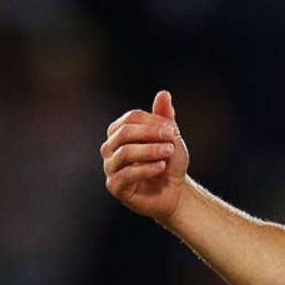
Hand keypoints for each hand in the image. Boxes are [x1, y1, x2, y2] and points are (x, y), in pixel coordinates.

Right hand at [102, 90, 189, 221]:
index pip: (131, 118)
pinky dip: (145, 169)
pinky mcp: (115, 186)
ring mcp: (110, 167)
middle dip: (150, 133)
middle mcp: (110, 148)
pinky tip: (161, 166)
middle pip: (124, 132)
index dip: (152, 120)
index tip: (173, 129)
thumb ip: (165, 117)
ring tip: (169, 151)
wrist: (174, 190)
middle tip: (173, 137)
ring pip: (125, 153)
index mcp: (120, 132)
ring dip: (150, 150)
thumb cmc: (169, 161)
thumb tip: (164, 93)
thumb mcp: (170, 137)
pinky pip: (125, 175)